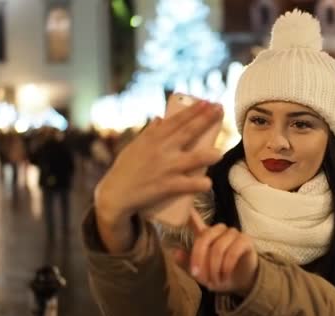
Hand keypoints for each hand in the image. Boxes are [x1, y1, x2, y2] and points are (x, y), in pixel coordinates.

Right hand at [94, 101, 222, 227]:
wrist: (115, 194)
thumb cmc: (126, 169)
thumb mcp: (135, 146)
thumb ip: (149, 133)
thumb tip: (159, 118)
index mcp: (153, 138)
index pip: (177, 121)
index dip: (193, 110)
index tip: (207, 102)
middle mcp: (161, 150)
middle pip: (187, 132)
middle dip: (205, 120)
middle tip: (219, 109)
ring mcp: (165, 168)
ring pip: (191, 159)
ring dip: (207, 155)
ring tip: (219, 153)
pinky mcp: (166, 186)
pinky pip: (186, 185)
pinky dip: (198, 184)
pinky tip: (207, 183)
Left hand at [172, 209, 258, 296]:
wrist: (240, 283)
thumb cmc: (218, 274)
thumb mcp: (200, 273)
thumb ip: (187, 264)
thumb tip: (175, 253)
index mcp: (206, 235)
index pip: (195, 221)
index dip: (190, 214)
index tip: (185, 207)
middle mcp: (219, 230)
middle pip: (205, 237)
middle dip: (199, 259)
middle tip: (198, 276)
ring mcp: (233, 234)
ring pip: (218, 247)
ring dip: (214, 267)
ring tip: (214, 281)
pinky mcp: (245, 241)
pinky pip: (232, 252)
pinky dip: (226, 267)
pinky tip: (225, 276)